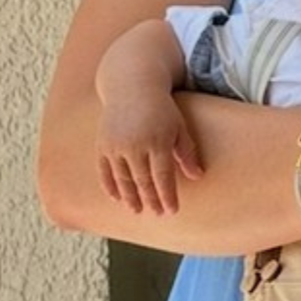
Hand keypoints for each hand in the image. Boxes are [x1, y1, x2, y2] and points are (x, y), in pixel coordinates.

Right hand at [96, 98, 201, 214]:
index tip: (172, 210)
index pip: (163, 176)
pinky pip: (105, 171)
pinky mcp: (102, 145)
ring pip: (123, 179)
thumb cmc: (162, 108)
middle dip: (150, 200)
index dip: (167, 195)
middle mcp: (134, 145)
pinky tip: (117, 198)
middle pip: (143, 180)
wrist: (132, 86)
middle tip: (156, 214)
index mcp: (157, 141)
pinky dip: (110, 186)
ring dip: (130, 197)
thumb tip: (197, 176)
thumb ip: (187, 152)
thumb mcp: (179, 126)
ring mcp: (116, 146)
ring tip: (137, 210)